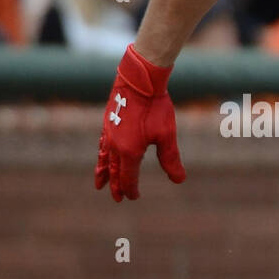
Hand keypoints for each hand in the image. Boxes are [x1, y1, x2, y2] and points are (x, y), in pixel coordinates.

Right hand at [94, 44, 185, 201]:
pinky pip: (102, 145)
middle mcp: (115, 146)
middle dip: (116, 185)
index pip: (128, 178)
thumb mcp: (166, 135)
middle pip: (114, 171)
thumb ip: (170, 160)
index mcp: (129, 152)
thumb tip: (179, 180)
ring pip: (104, 159)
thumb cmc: (155, 107)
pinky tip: (103, 154)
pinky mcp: (107, 122)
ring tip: (99, 183)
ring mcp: (108, 134)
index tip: (134, 197)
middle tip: (116, 198)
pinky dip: (102, 155)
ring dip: (103, 172)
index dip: (131, 189)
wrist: (139, 79)